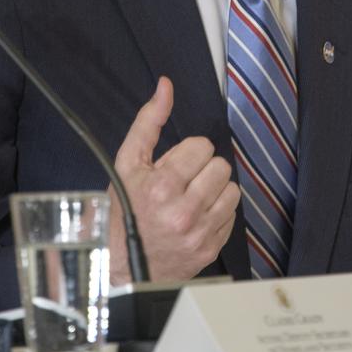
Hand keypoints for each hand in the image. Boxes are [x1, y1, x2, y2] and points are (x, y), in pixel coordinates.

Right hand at [107, 76, 239, 284]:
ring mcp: (199, 233)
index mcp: (162, 186)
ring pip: (231, 190)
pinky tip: (196, 217)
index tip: (174, 167)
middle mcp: (183, 211)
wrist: (120, 266)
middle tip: (184, 182)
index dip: (188, 153)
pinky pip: (232, 215)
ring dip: (214, 190)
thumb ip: (149, 122)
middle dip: (202, 170)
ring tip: (192, 198)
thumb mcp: (128, 163)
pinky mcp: (210, 249)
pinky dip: (217, 212)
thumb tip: (166, 85)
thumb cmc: (123, 210)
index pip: (203, 147)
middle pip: (220, 166)